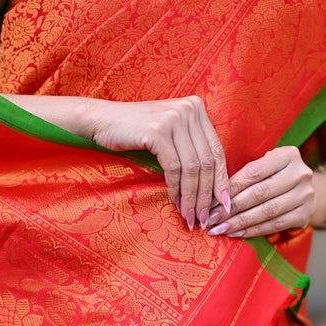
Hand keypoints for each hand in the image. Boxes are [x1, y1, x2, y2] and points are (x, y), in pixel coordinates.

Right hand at [89, 96, 229, 229]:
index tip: (223, 204)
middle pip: (206, 161)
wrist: (102, 121)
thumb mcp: (170, 134)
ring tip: (190, 217)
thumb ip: (190, 148)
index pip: (216, 151)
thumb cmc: (135, 132)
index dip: (222, 180)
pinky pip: (174, 169)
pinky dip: (176, 190)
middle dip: (207, 195)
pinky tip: (175, 203)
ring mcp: (174, 119)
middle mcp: (189, 109)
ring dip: (191, 197)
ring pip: (192, 168)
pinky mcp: (158, 132)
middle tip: (205, 218)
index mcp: (197, 108)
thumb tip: (212, 184)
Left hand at [205, 146, 314, 237]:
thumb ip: (246, 175)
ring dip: (240, 222)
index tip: (210, 200)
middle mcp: (300, 173)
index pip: (254, 172)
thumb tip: (213, 194)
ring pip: (267, 211)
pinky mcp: (305, 214)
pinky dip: (253, 230)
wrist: (306, 191)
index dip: (231, 187)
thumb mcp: (266, 166)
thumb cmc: (275, 177)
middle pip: (260, 193)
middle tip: (211, 218)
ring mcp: (305, 195)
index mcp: (288, 155)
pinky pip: (275, 224)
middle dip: (232, 207)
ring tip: (220, 228)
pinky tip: (236, 233)